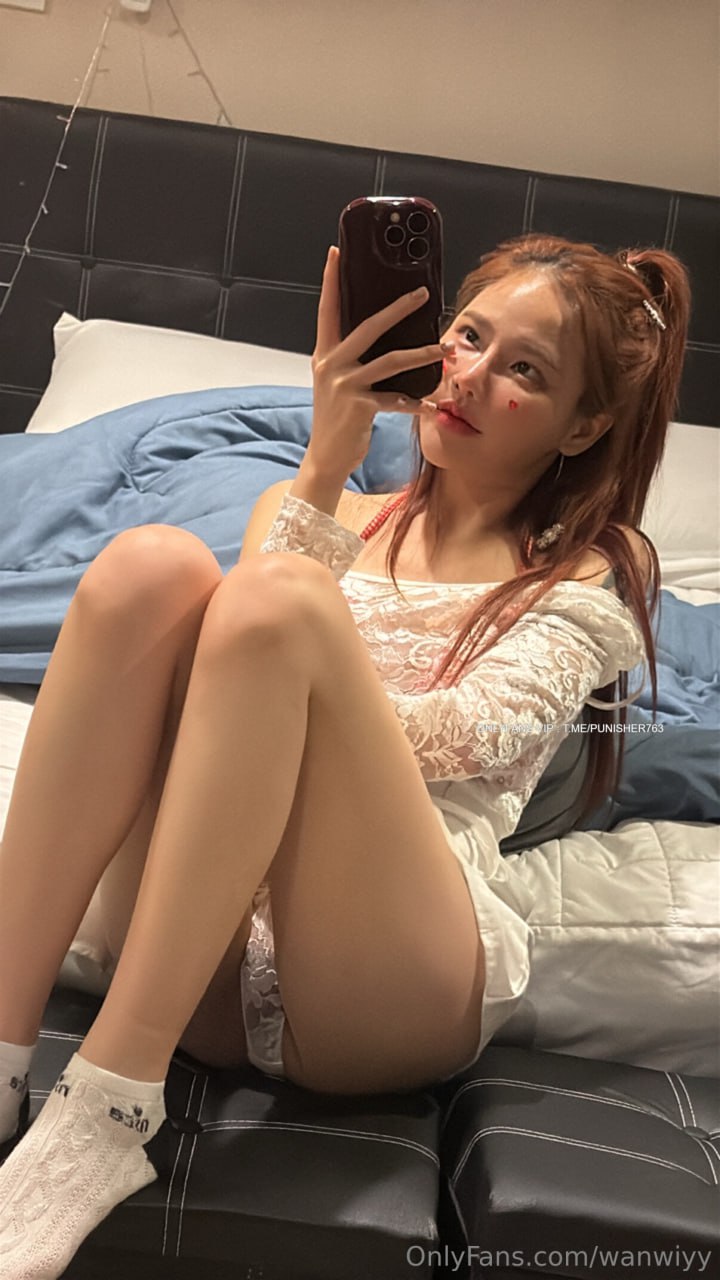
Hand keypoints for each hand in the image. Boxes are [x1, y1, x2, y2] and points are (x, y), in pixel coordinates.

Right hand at [307, 245, 442, 477]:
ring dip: (423, 354)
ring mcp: (345, 385)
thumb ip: (349, 359)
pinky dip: (416, 403)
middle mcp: (332, 365)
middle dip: (399, 308)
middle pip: (368, 326)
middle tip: (424, 294)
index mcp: (325, 354)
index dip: (331, 280)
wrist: (326, 457)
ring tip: (446, 349)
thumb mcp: (335, 383)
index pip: (327, 309)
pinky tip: (432, 406)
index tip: (336, 252)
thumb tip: (378, 338)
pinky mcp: (359, 407)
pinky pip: (396, 399)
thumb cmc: (337, 419)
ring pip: (391, 360)